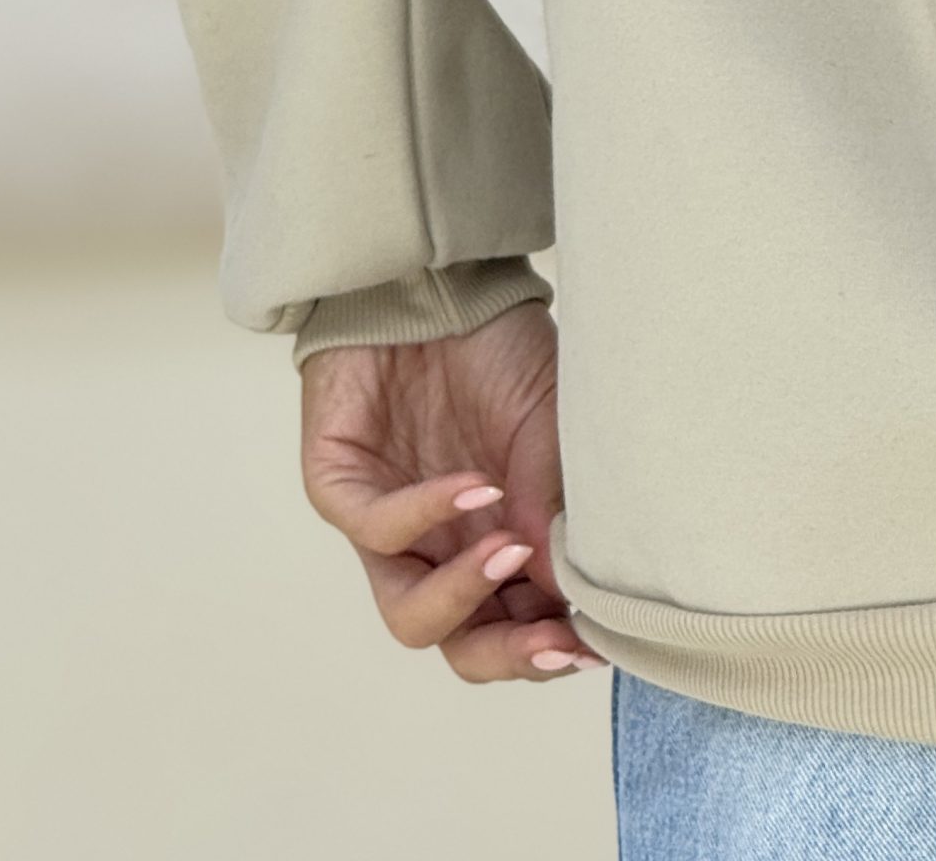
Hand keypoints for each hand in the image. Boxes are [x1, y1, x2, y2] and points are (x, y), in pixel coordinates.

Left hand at [298, 296, 605, 683]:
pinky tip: (479, 485)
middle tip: (556, 638)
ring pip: (411, 615)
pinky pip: (378, 531)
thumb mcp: (552, 428)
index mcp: (501, 544)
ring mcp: (392, 528)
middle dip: (512, 655)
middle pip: (465, 645)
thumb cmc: (499, 352)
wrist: (436, 280)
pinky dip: (431, 515)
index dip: (556, 648)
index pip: (524, 629)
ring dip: (465, 597)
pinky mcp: (341, 489)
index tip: (594, 643)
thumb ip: (558, 510)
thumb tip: (576, 596)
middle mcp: (445, 551)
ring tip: (512, 552)